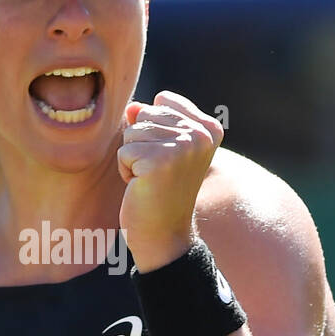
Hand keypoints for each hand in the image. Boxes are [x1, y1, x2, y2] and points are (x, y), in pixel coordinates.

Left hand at [117, 90, 223, 271]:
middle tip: (158, 172)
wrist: (164, 234)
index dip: (154, 129)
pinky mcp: (159, 161)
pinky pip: (124, 151)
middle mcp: (201, 134)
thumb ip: (151, 119)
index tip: (169, 158)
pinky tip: (143, 187)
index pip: (163, 101)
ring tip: (151, 179)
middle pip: (146, 114)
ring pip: (132, 131)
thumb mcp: (163, 147)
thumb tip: (132, 107)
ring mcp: (182, 146)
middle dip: (142, 144)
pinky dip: (126, 171)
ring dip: (133, 157)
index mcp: (210, 127)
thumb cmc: (161, 189)